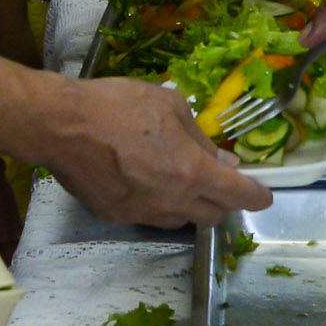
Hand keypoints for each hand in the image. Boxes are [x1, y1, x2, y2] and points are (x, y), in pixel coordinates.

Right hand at [46, 75, 273, 225]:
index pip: (238, 195)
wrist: (61, 126)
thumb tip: (222, 158)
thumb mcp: (170, 106)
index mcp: (192, 171)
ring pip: (183, 220)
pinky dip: (161, 203)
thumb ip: (200, 137)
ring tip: (181, 179)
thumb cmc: (118, 106)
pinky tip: (149, 181)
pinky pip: (152, 217)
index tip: (264, 195)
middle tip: (221, 181)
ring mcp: (144, 214)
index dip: (256, 197)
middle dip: (224, 201)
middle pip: (213, 216)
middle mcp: (173, 201)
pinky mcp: (118, 216)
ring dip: (192, 204)